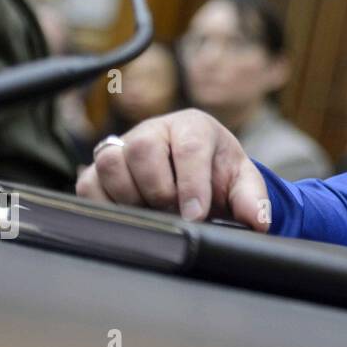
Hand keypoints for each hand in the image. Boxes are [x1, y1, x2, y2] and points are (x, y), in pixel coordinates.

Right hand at [76, 108, 270, 230]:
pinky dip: (105, 204)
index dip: (191, 183)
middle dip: (159, 189)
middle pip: (142, 150)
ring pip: (110, 163)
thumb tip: (257, 220)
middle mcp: (155, 129)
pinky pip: (88, 184)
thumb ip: (252, 198)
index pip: (188, 147)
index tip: (195, 214)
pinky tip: (130, 215)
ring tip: (153, 212)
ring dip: (131, 196)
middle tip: (174, 212)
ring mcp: (123, 146)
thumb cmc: (217, 172)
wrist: (194, 172)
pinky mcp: (99, 168)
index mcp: (193, 126)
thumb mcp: (241, 181)